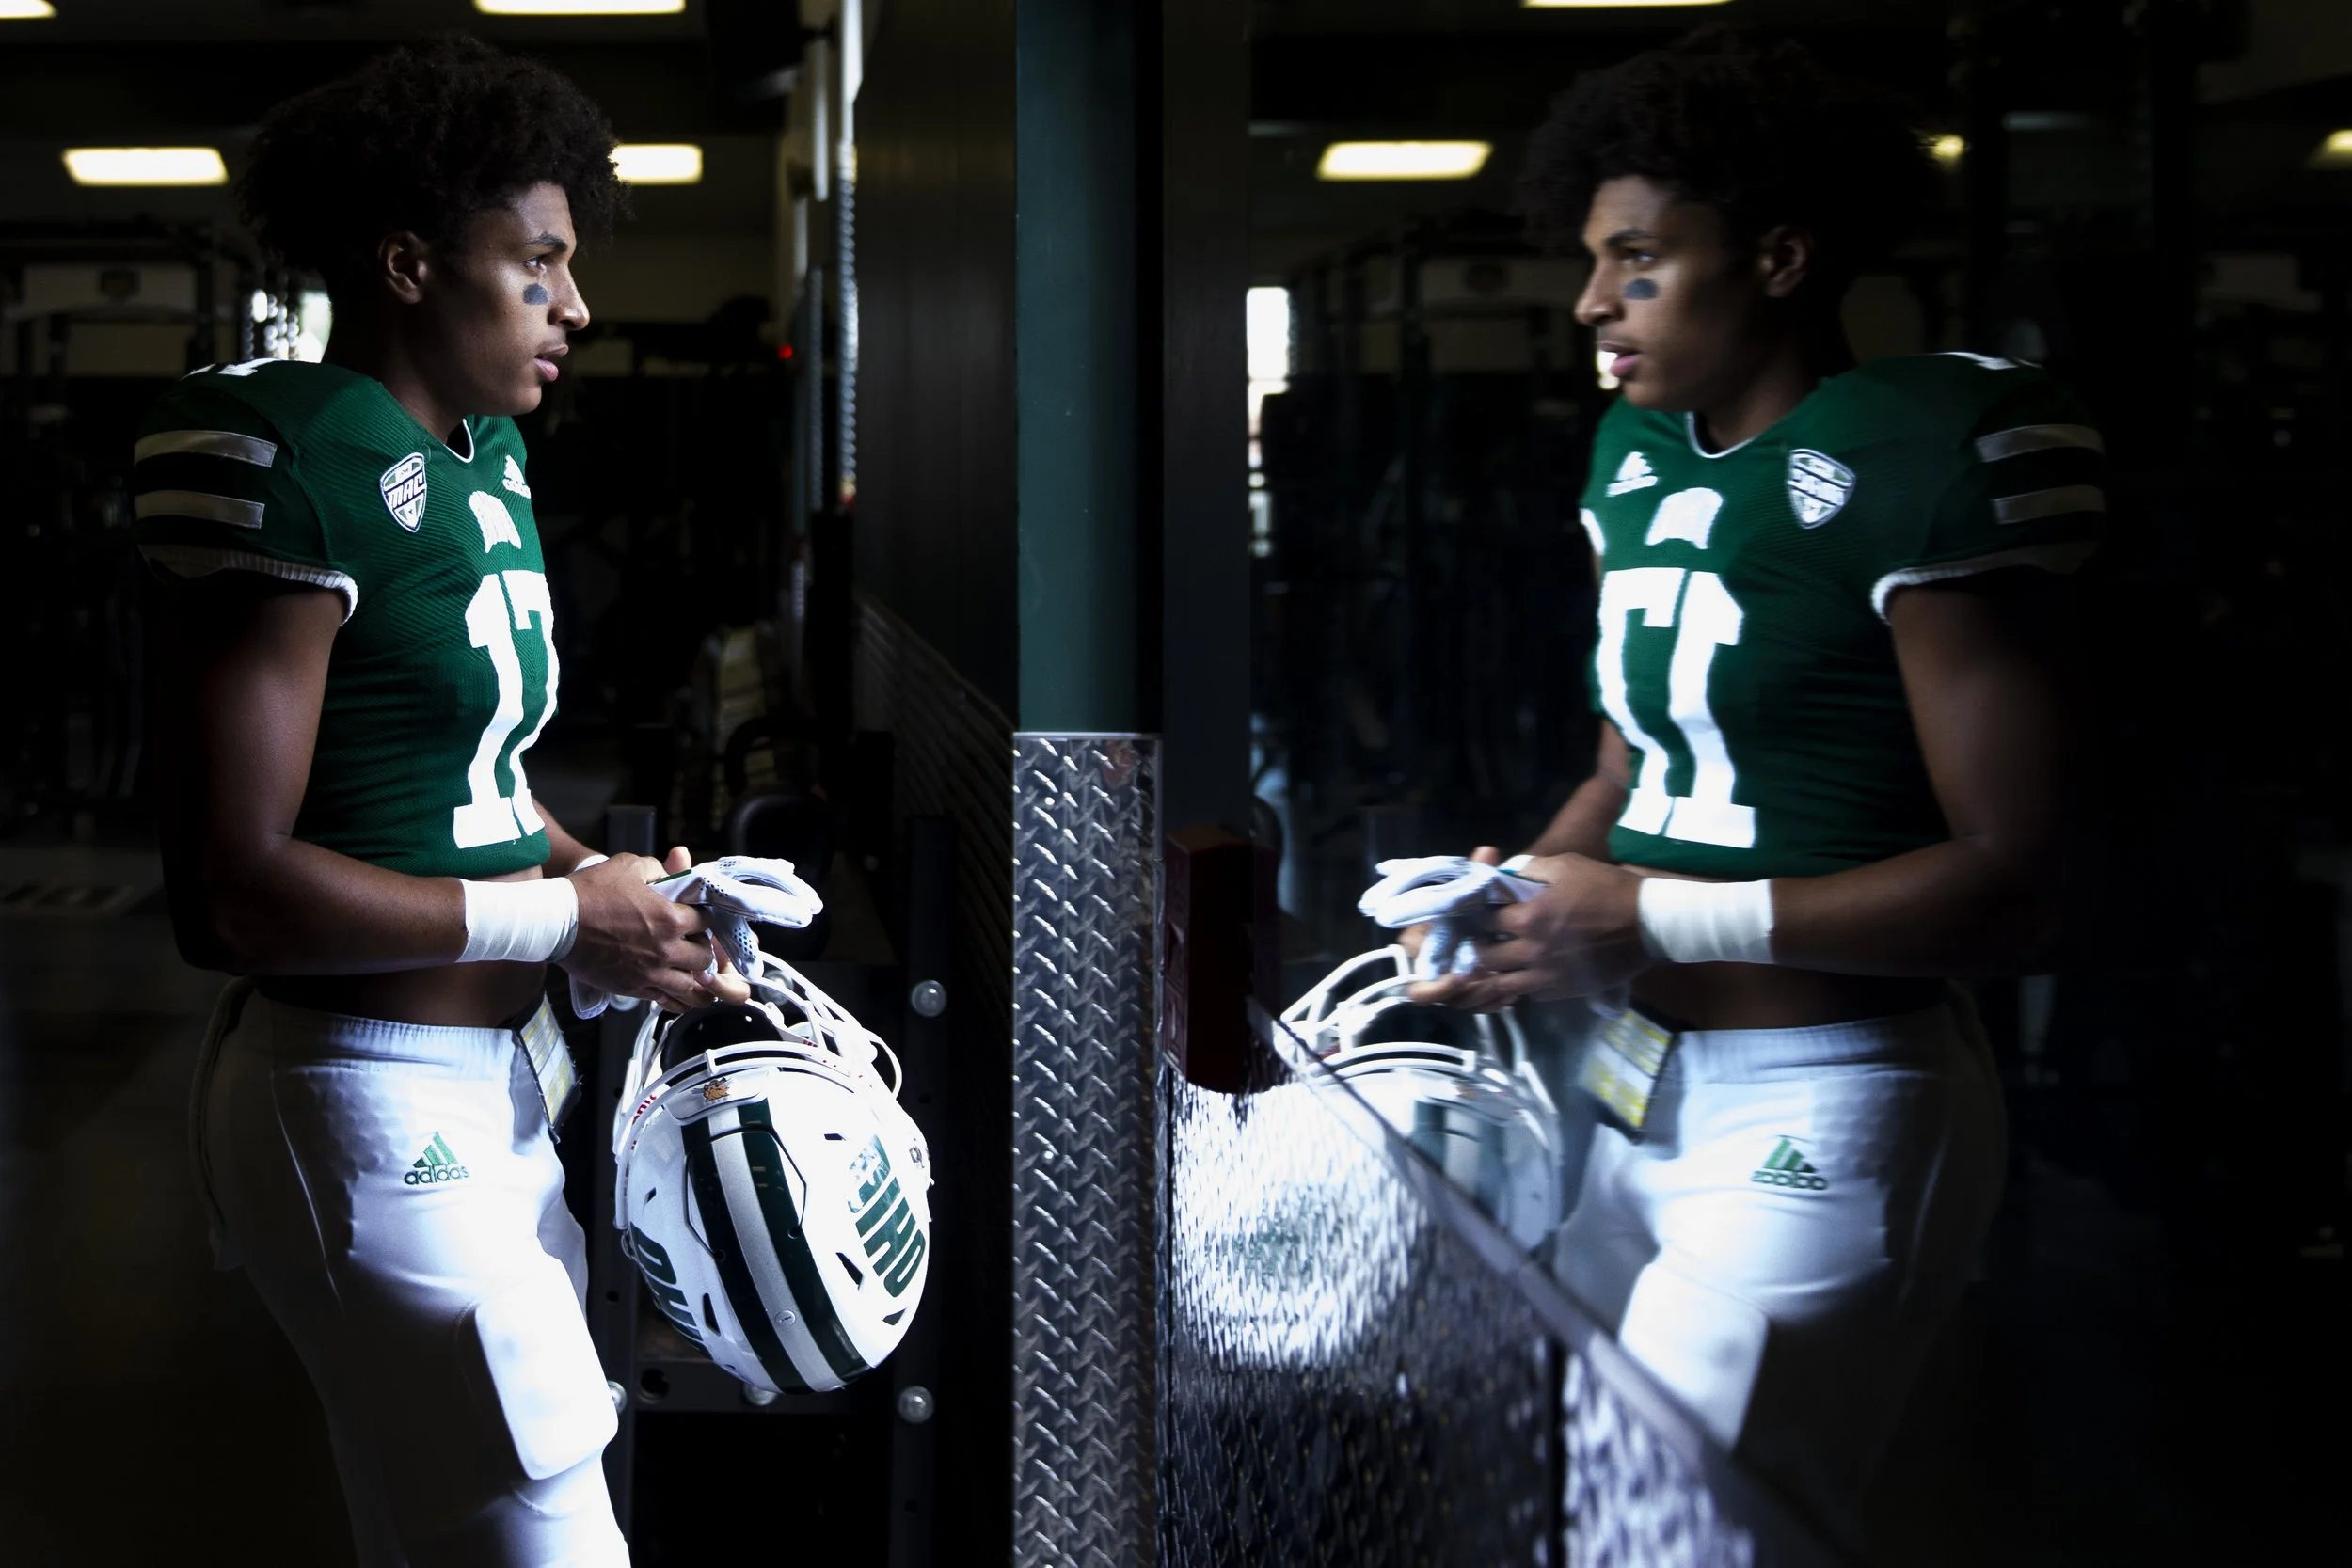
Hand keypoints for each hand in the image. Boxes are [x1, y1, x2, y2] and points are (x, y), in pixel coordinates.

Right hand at [564, 847, 748, 1012]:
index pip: (706, 921)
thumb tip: (670, 873)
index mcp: (669, 918)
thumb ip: (656, 869)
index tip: (697, 916)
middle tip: (694, 943)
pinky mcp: (632, 988)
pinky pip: (665, 1000)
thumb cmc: (591, 892)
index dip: (703, 917)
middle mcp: (665, 950)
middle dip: (702, 948)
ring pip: (690, 986)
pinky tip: (677, 992)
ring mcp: (650, 973)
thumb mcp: (628, 867)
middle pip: (704, 957)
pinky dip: (675, 996)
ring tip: (694, 973)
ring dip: (695, 978)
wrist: (556, 923)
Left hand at [1409, 852, 1648, 1009]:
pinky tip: (1517, 976)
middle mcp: (1531, 951)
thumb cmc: (1607, 888)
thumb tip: (1504, 874)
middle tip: (1476, 938)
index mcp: (1529, 917)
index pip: (1482, 918)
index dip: (1473, 913)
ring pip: (1501, 983)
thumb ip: (1529, 869)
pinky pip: (1527, 994)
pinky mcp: (1562, 991)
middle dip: (1476, 946)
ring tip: (1490, 962)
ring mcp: (1546, 976)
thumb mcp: (1566, 865)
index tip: (1470, 910)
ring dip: (1492, 972)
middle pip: (1484, 956)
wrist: (1649, 924)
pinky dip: (1518, 986)